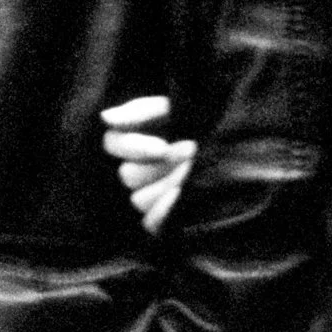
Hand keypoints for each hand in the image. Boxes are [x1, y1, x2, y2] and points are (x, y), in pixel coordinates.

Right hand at [101, 95, 194, 235]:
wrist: (225, 143)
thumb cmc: (192, 121)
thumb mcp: (170, 108)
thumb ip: (141, 112)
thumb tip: (106, 118)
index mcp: (126, 141)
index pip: (113, 144)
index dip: (137, 148)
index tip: (163, 147)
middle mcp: (129, 170)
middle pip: (128, 175)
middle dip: (161, 165)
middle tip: (191, 150)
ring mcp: (141, 196)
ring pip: (138, 199)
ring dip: (166, 184)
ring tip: (192, 169)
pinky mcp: (156, 218)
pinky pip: (149, 223)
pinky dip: (162, 212)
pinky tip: (180, 195)